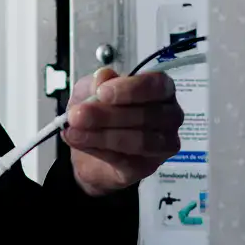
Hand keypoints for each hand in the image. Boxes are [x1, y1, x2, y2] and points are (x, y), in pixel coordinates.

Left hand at [62, 67, 184, 195]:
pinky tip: (80, 142)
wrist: (90, 149)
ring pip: (139, 140)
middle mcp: (170, 116)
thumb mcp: (90, 90)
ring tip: (74, 131)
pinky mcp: (148, 167)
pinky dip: (100, 151)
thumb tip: (102, 77)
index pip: (156, 85)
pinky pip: (127, 160)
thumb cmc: (100, 113)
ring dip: (103, 135)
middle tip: (77, 115)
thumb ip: (96, 83)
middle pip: (146, 115)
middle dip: (107, 115)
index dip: (130, 89)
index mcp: (162, 89)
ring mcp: (163, 144)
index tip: (101, 93)